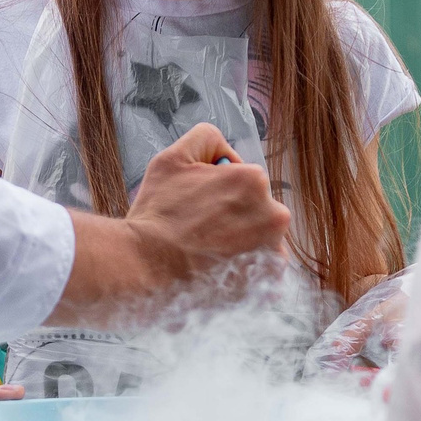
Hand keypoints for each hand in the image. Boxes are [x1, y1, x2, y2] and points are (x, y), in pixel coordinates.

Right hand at [52, 124, 290, 320]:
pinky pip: (263, 272)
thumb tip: (226, 154)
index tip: (198, 207)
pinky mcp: (269, 282)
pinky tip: (218, 270)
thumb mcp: (173, 158)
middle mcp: (274, 214)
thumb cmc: (158, 213)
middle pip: (257, 211)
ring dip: (242, 245)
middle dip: (235, 218)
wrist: (146, 267)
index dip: (219, 191)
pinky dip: (246, 272)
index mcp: (255, 180)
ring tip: (208, 253)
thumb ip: (206, 138)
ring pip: (261, 241)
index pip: (244, 182)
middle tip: (202, 230)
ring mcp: (274, 251)